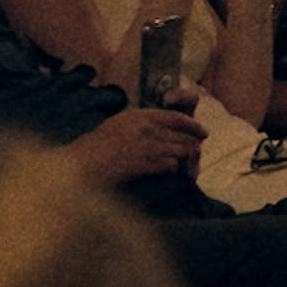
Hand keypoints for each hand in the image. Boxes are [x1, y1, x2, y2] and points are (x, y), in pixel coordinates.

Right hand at [74, 103, 204, 182]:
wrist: (84, 163)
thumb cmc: (100, 143)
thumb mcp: (122, 121)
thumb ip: (145, 120)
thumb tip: (167, 123)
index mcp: (142, 115)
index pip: (177, 118)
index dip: (194, 126)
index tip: (202, 132)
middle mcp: (147, 128)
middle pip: (183, 136)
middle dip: (192, 145)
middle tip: (196, 152)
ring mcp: (146, 146)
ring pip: (180, 150)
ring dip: (184, 158)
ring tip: (185, 164)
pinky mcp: (145, 164)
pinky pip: (170, 165)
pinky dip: (173, 168)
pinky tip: (169, 170)